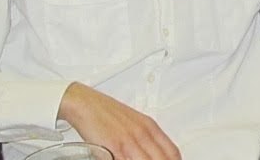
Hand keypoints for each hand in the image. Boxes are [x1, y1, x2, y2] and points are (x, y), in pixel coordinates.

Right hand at [58, 83, 180, 159]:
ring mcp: (129, 141)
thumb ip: (146, 138)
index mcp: (150, 127)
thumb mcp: (134, 123)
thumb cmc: (107, 113)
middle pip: (162, 159)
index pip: (172, 152)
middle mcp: (142, 134)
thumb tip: (154, 152)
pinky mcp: (114, 148)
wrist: (86, 104)